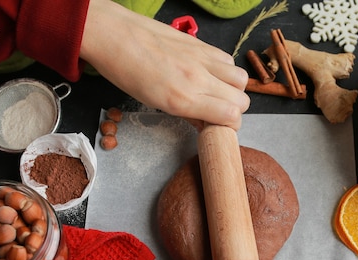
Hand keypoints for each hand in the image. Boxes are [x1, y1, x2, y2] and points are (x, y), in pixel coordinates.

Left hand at [80, 0, 249, 129]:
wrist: (115, 35)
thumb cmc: (126, 70)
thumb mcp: (155, 103)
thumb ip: (186, 113)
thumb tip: (204, 122)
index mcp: (184, 98)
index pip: (231, 115)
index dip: (231, 125)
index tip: (222, 127)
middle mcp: (198, 78)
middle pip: (242, 99)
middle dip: (235, 110)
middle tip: (219, 112)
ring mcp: (202, 59)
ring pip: (241, 78)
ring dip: (234, 89)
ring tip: (218, 92)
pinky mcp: (201, 44)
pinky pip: (227, 59)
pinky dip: (225, 70)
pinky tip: (210, 73)